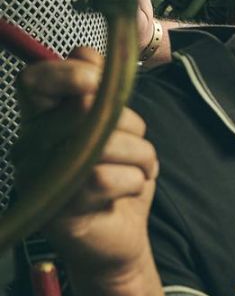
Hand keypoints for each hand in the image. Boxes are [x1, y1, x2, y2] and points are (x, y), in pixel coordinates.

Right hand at [17, 47, 159, 280]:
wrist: (120, 237)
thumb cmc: (117, 175)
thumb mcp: (117, 127)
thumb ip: (103, 91)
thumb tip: (89, 58)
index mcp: (42, 120)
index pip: (33, 79)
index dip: (67, 71)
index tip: (96, 83)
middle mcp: (32, 146)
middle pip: (82, 107)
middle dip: (129, 122)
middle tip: (137, 142)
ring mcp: (41, 179)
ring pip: (101, 144)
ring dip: (140, 155)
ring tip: (139, 169)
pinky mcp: (59, 210)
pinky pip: (106, 178)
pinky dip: (134, 180)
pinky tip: (131, 188)